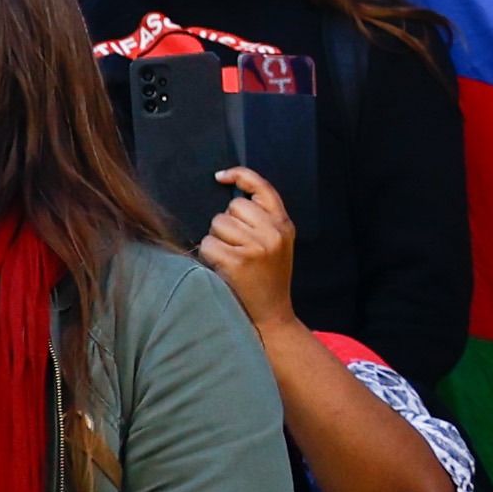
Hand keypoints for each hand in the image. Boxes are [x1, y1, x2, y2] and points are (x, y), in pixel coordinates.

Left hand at [197, 164, 300, 331]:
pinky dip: (208, 255)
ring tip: (229, 258)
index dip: (240, 175)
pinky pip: (208, 244)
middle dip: (227, 223)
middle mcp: (273, 233)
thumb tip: (230, 192)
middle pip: (232, 207)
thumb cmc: (268, 278)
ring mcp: (256, 248)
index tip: (221, 177)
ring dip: (216, 240)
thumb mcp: (278, 244)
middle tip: (236, 246)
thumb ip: (263, 219)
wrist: (273, 315)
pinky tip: (221, 267)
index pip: (262, 188)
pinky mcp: (237, 262)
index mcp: (284, 225)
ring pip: (217, 224)